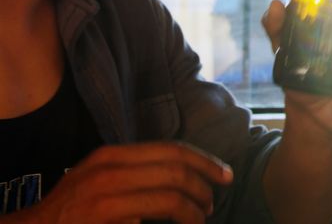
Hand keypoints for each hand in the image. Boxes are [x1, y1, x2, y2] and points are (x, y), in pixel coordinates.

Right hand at [22, 142, 231, 223]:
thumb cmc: (73, 205)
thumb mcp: (102, 175)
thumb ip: (137, 169)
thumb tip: (183, 173)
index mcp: (113, 155)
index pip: (172, 150)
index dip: (205, 161)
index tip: (224, 173)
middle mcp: (110, 171)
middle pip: (176, 171)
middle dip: (204, 187)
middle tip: (212, 202)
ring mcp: (105, 198)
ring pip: (170, 197)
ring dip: (193, 211)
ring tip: (199, 218)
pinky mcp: (106, 219)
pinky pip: (152, 218)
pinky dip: (175, 222)